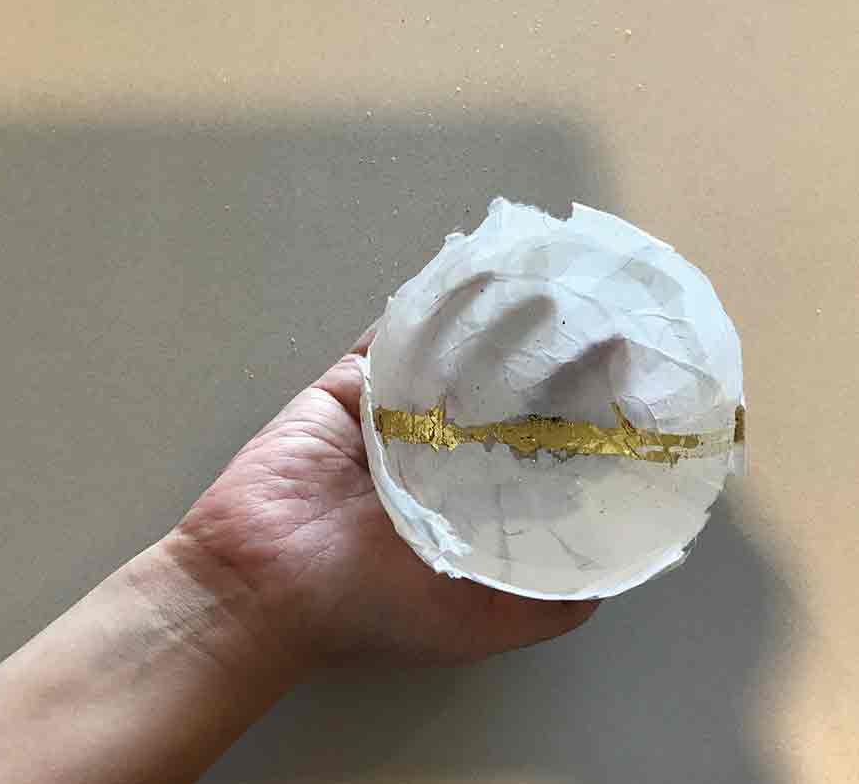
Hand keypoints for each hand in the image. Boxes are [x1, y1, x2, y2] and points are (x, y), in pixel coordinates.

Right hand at [176, 326, 597, 671]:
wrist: (264, 578)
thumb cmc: (375, 604)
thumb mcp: (486, 620)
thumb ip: (553, 598)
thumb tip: (623, 556)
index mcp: (477, 501)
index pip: (544, 448)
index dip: (587, 415)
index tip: (631, 382)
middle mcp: (446, 452)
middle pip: (508, 394)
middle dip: (552, 361)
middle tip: (603, 320)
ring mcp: (401, 413)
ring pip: (460, 356)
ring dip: (503, 323)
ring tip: (553, 288)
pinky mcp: (356, 383)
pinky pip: (401, 336)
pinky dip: (436, 306)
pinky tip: (478, 275)